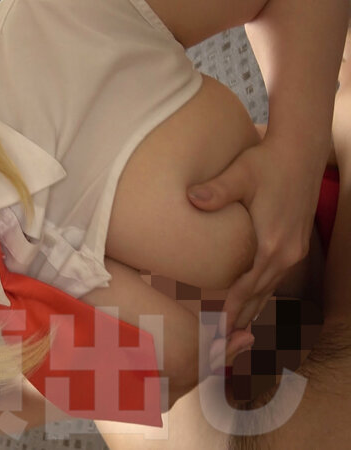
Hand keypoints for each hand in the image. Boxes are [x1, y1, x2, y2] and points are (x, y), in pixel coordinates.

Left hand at [187, 136, 325, 336]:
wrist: (302, 149)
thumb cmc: (267, 161)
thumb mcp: (241, 174)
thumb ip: (215, 190)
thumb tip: (190, 198)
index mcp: (272, 244)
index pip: (247, 288)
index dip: (232, 310)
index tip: (219, 331)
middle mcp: (286, 253)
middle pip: (261, 295)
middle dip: (242, 318)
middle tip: (223, 342)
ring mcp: (294, 249)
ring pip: (270, 287)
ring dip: (254, 307)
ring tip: (237, 329)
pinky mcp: (295, 241)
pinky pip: (276, 275)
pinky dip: (263, 290)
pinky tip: (253, 298)